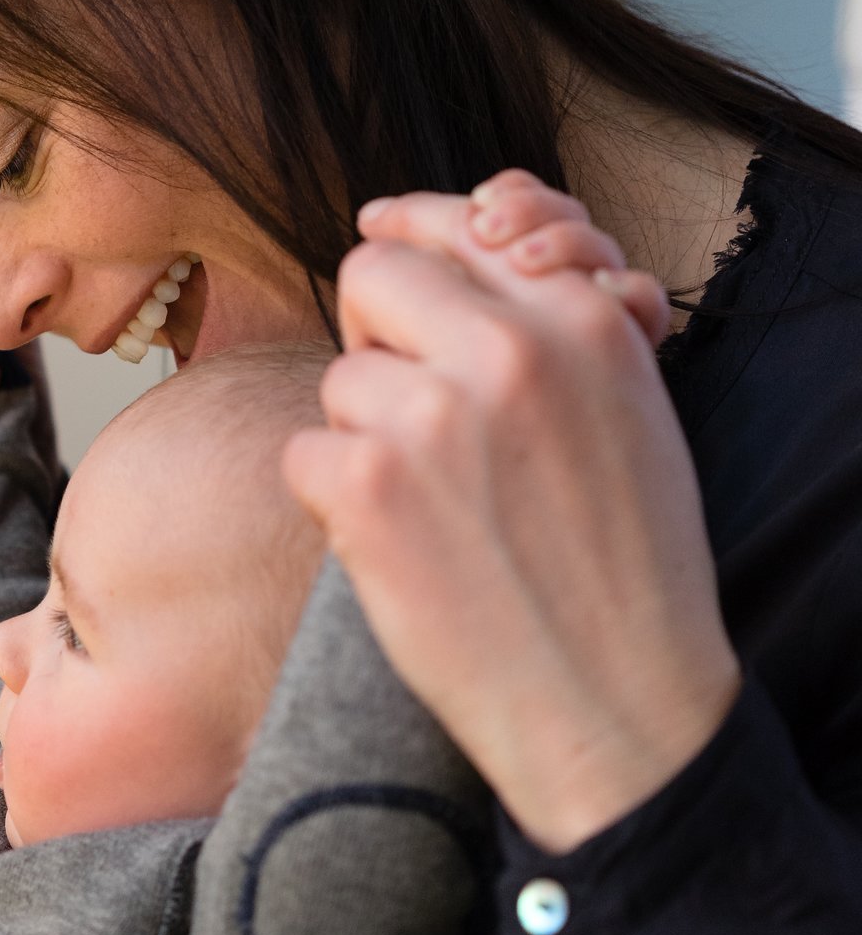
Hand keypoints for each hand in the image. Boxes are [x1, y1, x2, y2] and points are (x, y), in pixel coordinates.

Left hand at [283, 179, 739, 852]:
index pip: (465, 226)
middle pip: (374, 273)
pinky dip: (336, 507)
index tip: (381, 234)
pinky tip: (403, 552)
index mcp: (586, 321)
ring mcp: (435, 413)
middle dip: (373, 332)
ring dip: (365, 440)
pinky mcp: (369, 485)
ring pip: (340, 381)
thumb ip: (555, 331)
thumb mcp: (629, 413)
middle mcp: (512, 348)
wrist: (621, 708)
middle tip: (405, 411)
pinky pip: (304, 456)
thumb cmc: (627, 569)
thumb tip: (469, 258)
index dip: (413, 232)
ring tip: (438, 512)